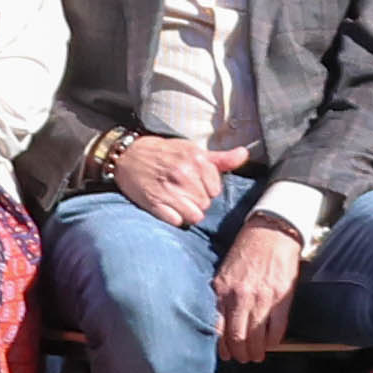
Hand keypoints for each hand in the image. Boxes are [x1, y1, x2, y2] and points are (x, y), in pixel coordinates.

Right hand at [110, 128, 224, 228]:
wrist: (128, 156)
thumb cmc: (164, 153)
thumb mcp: (192, 150)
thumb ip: (220, 158)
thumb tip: (244, 154)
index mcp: (196, 159)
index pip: (216, 190)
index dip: (207, 189)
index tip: (196, 184)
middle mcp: (183, 174)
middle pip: (206, 203)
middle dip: (197, 200)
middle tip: (184, 191)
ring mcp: (169, 190)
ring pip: (194, 215)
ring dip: (188, 212)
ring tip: (178, 200)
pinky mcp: (154, 204)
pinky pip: (177, 222)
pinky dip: (174, 218)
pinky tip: (168, 207)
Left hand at [212, 221, 303, 362]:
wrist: (270, 232)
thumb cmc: (246, 252)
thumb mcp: (224, 273)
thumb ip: (222, 297)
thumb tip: (221, 325)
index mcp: (223, 291)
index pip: (218, 329)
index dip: (224, 348)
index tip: (227, 355)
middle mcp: (240, 297)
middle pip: (238, 338)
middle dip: (241, 354)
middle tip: (245, 358)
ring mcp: (261, 298)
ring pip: (256, 338)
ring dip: (257, 352)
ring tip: (258, 355)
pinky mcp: (281, 298)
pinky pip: (277, 329)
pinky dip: (274, 341)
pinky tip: (272, 343)